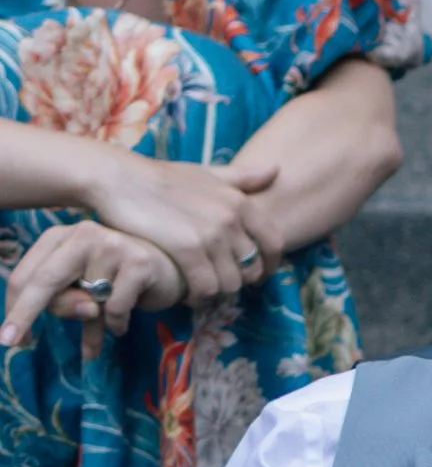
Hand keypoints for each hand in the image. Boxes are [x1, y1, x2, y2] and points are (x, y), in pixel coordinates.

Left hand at [0, 218, 183, 353]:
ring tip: (107, 320)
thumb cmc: (120, 279)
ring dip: (91, 322)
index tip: (9, 337)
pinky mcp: (139, 262)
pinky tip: (125, 319)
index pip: (28, 274)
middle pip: (43, 281)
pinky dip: (117, 323)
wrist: (174, 269)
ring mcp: (113, 244)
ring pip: (83, 301)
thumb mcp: (84, 291)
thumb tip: (82, 313)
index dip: (16, 308)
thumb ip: (67, 301)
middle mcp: (84, 233)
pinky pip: (113, 309)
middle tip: (14, 342)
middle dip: (25, 315)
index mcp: (62, 236)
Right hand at [77, 143, 280, 297]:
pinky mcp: (187, 250)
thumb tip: (276, 170)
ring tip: (199, 290)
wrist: (121, 179)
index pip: (274, 244)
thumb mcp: (206, 173)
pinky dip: (197, 297)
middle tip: (219, 285)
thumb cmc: (163, 178)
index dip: (269, 266)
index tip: (256, 277)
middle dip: (238, 282)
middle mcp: (232, 218)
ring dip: (216, 293)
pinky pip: (206, 288)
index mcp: (241, 201)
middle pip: (251, 269)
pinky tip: (185, 292)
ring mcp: (211, 234)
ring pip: (230, 284)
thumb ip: (241, 178)